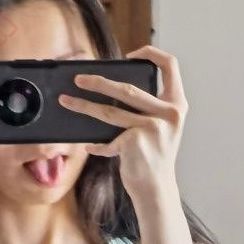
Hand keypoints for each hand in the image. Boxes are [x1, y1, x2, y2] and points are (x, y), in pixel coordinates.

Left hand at [58, 44, 187, 199]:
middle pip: (127, 88)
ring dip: (84, 106)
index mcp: (177, 104)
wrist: (157, 190)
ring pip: (110, 112)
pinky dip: (97, 145)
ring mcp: (151, 127)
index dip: (150, 53)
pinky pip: (107, 140)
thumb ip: (150, 108)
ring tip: (66, 101)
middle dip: (98, 82)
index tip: (130, 55)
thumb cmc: (155, 158)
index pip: (170, 65)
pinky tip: (89, 146)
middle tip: (79, 79)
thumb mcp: (164, 128)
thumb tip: (113, 89)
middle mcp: (168, 113)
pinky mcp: (135, 142)